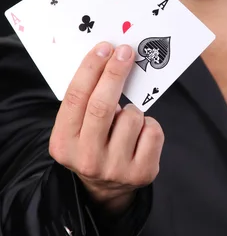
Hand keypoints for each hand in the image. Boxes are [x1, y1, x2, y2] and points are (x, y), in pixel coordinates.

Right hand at [49, 42, 164, 212]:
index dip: (90, 69)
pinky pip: (153, 130)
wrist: (106, 189)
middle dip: (115, 73)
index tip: (104, 47)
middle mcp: (86, 159)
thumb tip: (109, 58)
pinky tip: (139, 135)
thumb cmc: (92, 142)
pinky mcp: (142, 173)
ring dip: (133, 109)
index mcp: (63, 144)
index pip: (75, 98)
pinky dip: (149, 125)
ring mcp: (115, 169)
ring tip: (124, 121)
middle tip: (126, 51)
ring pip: (132, 116)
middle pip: (102, 105)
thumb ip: (85, 101)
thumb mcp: (76, 128)